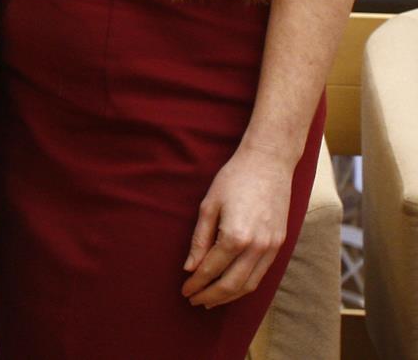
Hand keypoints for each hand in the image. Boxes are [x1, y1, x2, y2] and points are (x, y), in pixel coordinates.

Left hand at [182, 143, 292, 306]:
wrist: (269, 164)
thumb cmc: (233, 179)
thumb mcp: (208, 206)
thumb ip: (199, 240)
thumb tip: (190, 268)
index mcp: (235, 236)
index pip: (211, 270)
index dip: (196, 283)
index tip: (184, 290)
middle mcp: (257, 247)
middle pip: (232, 284)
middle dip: (211, 296)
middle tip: (194, 300)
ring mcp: (272, 248)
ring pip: (250, 284)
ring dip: (229, 296)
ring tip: (211, 300)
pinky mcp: (280, 245)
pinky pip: (263, 274)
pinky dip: (246, 285)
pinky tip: (233, 287)